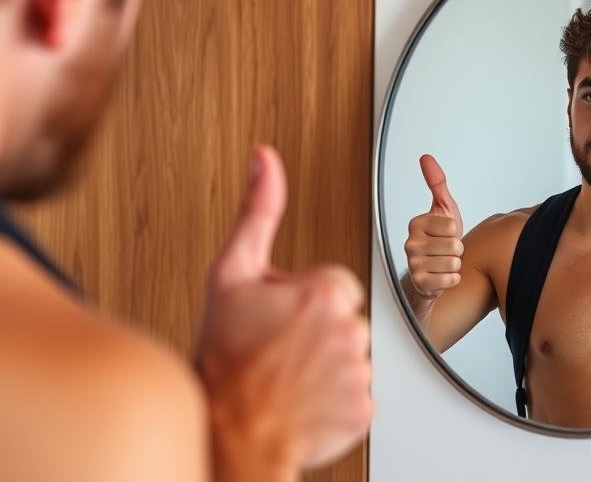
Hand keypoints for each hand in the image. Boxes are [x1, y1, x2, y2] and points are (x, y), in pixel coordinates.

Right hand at [197, 146, 371, 478]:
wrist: (228, 430)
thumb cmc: (225, 355)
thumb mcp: (231, 275)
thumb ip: (257, 212)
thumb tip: (264, 159)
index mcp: (323, 292)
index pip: (336, 284)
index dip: (305, 300)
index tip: (280, 318)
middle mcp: (349, 330)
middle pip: (348, 318)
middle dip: (321, 330)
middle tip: (281, 349)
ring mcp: (359, 373)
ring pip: (354, 356)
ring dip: (329, 364)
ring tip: (291, 375)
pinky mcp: (364, 410)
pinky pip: (359, 394)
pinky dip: (337, 399)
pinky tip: (306, 398)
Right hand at [403, 155, 463, 298]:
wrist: (432, 272)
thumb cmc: (440, 240)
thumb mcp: (442, 209)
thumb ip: (437, 183)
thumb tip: (426, 158)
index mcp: (416, 224)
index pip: (452, 226)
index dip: (455, 232)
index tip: (445, 235)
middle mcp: (410, 243)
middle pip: (454, 245)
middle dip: (456, 250)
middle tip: (446, 251)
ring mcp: (413, 264)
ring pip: (453, 263)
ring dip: (455, 266)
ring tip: (444, 263)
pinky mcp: (420, 283)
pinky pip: (451, 279)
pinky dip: (452, 280)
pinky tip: (442, 276)